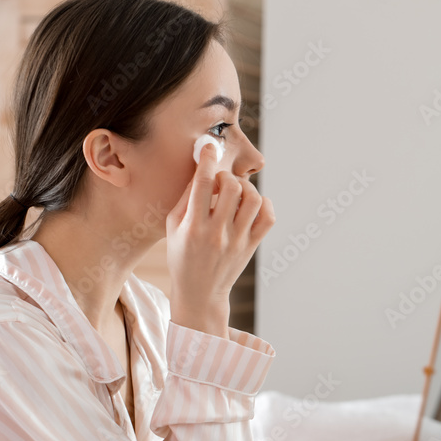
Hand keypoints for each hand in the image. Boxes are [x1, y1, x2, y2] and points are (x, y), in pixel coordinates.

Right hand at [165, 142, 275, 337]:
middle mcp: (217, 234)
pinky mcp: (252, 246)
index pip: (202, 185)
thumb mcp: (172, 228)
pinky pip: (268, 216)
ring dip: (245, 188)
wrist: (200, 294)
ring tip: (234, 194)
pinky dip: (263, 204)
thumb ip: (185, 198)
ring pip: (253, 199)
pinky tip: (249, 206)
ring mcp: (238, 241)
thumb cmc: (181, 256)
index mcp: (193, 228)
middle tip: (218, 183)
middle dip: (226, 176)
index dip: (206, 160)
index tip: (208, 147)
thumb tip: (200, 169)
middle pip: (232, 187)